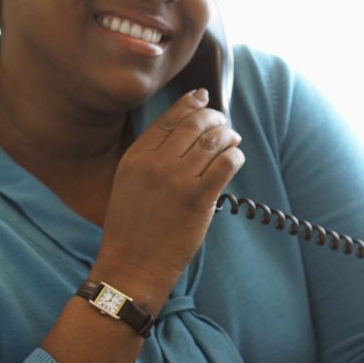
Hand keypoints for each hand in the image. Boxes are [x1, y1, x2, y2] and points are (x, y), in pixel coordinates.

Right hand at [93, 89, 244, 298]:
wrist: (131, 265)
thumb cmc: (131, 227)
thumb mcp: (128, 182)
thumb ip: (150, 156)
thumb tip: (185, 133)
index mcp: (136, 157)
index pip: (169, 118)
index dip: (190, 103)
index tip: (202, 96)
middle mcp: (156, 163)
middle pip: (194, 125)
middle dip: (213, 117)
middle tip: (222, 121)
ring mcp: (178, 180)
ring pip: (214, 141)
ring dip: (228, 135)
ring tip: (232, 138)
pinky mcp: (199, 199)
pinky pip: (226, 164)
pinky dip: (235, 155)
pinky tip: (235, 157)